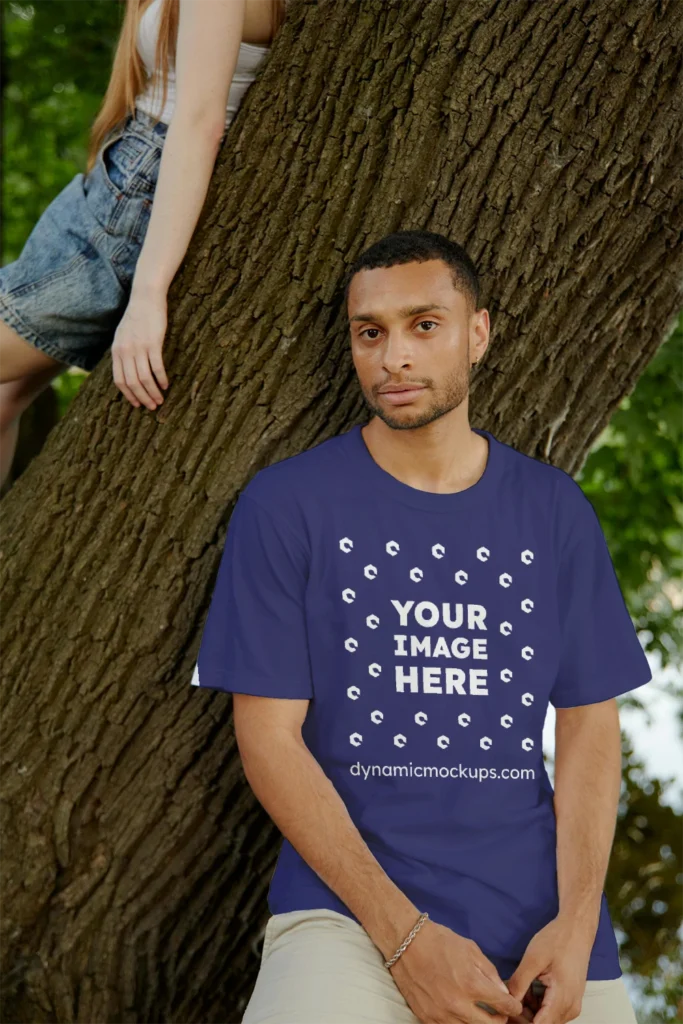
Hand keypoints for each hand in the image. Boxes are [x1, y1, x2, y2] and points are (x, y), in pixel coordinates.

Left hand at [112, 289, 168, 409]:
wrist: (145, 298)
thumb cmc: (137, 317)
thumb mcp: (123, 335)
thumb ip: (123, 352)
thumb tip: (127, 370)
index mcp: (117, 351)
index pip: (119, 381)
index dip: (128, 395)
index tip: (137, 404)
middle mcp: (125, 351)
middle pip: (132, 382)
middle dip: (142, 398)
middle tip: (152, 406)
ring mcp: (139, 347)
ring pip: (144, 378)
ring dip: (153, 392)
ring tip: (161, 400)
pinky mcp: (153, 343)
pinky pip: (156, 367)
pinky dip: (161, 379)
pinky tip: (166, 385)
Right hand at [390, 918, 523, 1022]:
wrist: (406, 942)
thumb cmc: (440, 941)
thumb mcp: (471, 949)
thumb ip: (490, 973)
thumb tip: (502, 992)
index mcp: (471, 984)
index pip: (503, 1005)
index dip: (513, 1006)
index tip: (514, 1005)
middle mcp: (457, 1004)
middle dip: (500, 1020)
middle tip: (500, 1013)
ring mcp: (441, 1014)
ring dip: (479, 1023)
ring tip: (481, 1014)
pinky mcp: (426, 1018)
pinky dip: (458, 1023)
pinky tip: (461, 1014)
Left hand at [505, 915, 593, 1022]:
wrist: (577, 928)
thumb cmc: (557, 940)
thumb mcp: (533, 959)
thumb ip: (519, 984)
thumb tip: (506, 1002)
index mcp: (562, 999)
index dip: (519, 1021)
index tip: (506, 1011)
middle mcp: (570, 1008)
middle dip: (522, 1016)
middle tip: (506, 1000)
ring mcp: (572, 1005)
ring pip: (546, 1020)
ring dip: (528, 1011)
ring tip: (516, 991)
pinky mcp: (570, 1000)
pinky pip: (551, 1012)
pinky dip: (536, 1005)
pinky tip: (527, 990)